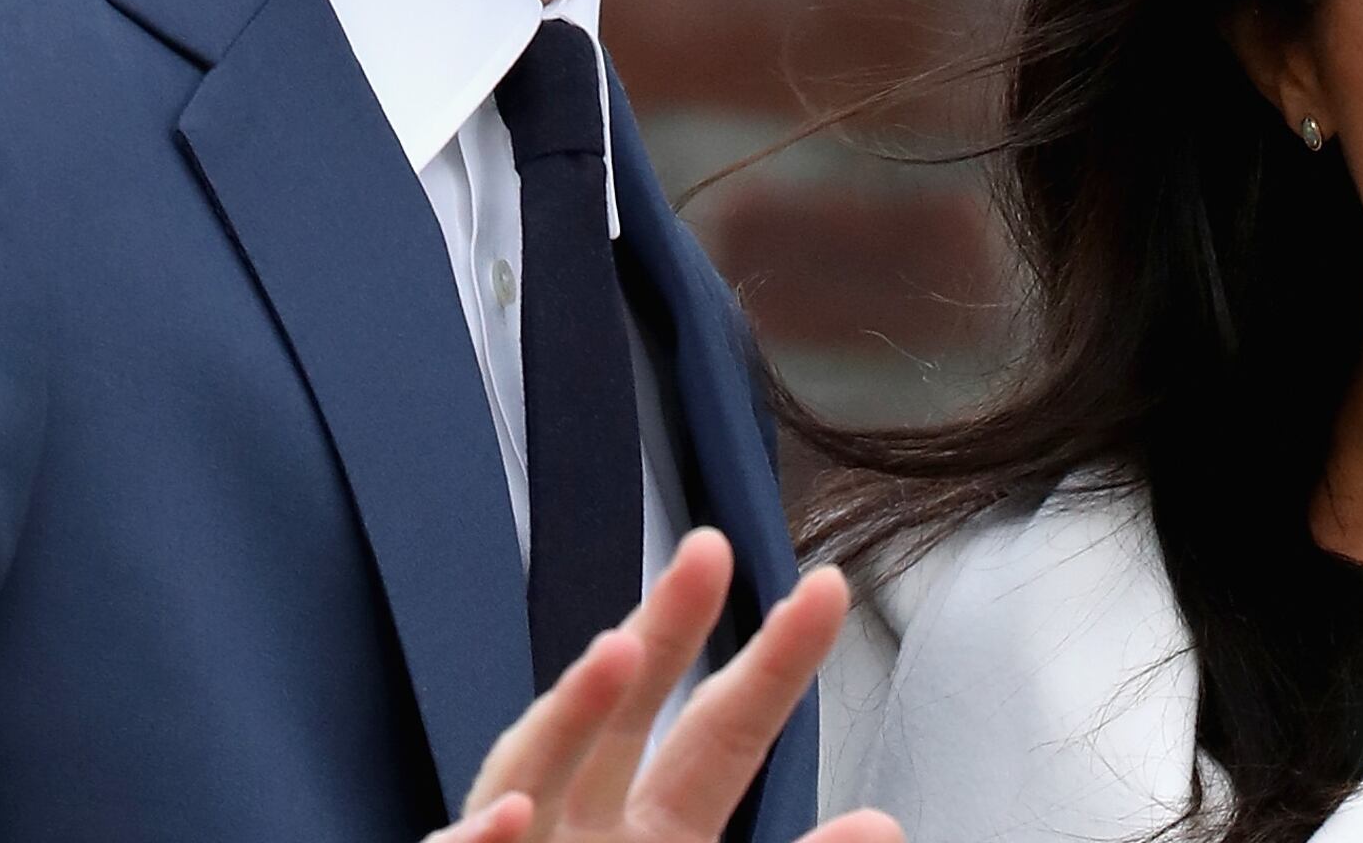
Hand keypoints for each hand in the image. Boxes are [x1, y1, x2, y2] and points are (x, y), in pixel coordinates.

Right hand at [424, 527, 900, 842]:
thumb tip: (882, 821)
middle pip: (623, 716)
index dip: (773, 665)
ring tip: (616, 651)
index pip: (723, 733)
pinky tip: (512, 815)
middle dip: (663, 632)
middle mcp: (583, 826)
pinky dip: (480, 842)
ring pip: (532, 771)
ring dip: (572, 713)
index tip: (827, 587)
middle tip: (709, 549)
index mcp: (655, 830)